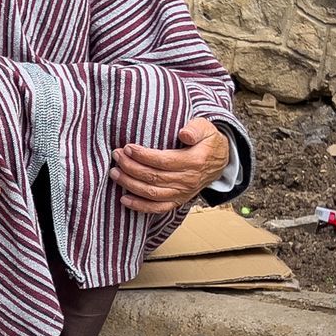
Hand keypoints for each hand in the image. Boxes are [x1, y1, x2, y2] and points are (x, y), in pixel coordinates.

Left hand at [111, 117, 230, 213]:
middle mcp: (187, 180)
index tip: (127, 148)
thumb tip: (184, 133)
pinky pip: (157, 208)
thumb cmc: (207, 141)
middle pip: (154, 177)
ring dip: (130, 184)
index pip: (163, 161)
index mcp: (194, 161)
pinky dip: (140, 206)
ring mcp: (182, 193)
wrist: (220, 161)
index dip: (143, 156)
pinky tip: (124, 199)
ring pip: (152, 193)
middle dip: (131, 167)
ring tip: (115, 173)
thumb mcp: (206, 128)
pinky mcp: (178, 201)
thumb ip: (195, 129)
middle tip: (116, 156)